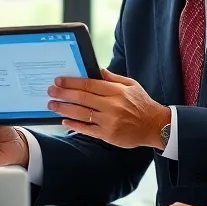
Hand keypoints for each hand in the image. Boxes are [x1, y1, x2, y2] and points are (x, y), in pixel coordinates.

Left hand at [48, 69, 170, 148]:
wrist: (156, 126)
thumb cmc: (143, 104)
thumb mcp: (132, 85)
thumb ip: (113, 78)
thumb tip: (98, 70)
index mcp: (116, 91)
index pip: (89, 84)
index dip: (72, 82)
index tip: (59, 81)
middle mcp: (112, 105)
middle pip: (82, 98)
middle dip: (63, 94)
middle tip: (50, 91)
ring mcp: (109, 121)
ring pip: (81, 113)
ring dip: (64, 109)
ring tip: (52, 105)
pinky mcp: (108, 135)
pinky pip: (87, 129)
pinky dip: (74, 125)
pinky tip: (64, 121)